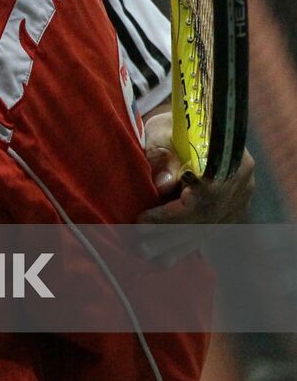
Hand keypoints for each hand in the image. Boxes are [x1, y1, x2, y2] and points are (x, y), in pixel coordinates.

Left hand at [136, 111, 254, 262]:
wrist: (193, 123)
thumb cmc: (173, 125)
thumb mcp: (162, 130)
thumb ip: (160, 154)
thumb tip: (160, 185)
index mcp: (229, 157)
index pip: (203, 195)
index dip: (172, 213)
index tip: (142, 220)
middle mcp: (241, 180)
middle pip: (206, 217)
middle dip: (169, 234)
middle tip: (138, 244)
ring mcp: (240, 197)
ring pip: (208, 228)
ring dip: (175, 244)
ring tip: (145, 253)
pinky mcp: (232, 208)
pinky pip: (210, 231)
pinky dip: (186, 244)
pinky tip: (164, 257)